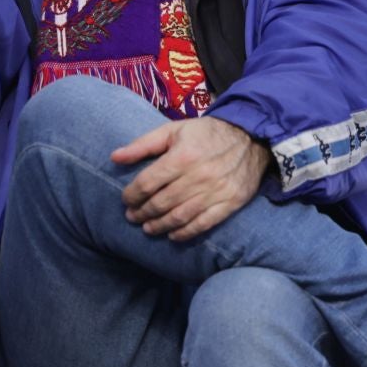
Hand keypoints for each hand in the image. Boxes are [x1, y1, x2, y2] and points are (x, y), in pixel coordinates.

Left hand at [112, 115, 269, 240]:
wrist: (251, 137)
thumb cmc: (206, 133)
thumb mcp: (173, 130)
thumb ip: (142, 145)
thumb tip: (114, 157)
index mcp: (182, 156)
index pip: (148, 183)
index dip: (132, 195)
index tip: (125, 200)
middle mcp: (198, 176)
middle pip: (161, 202)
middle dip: (142, 212)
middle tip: (132, 217)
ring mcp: (215, 192)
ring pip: (179, 216)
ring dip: (159, 226)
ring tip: (147, 228)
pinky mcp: (230, 203)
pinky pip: (203, 224)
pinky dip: (185, 233)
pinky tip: (172, 235)